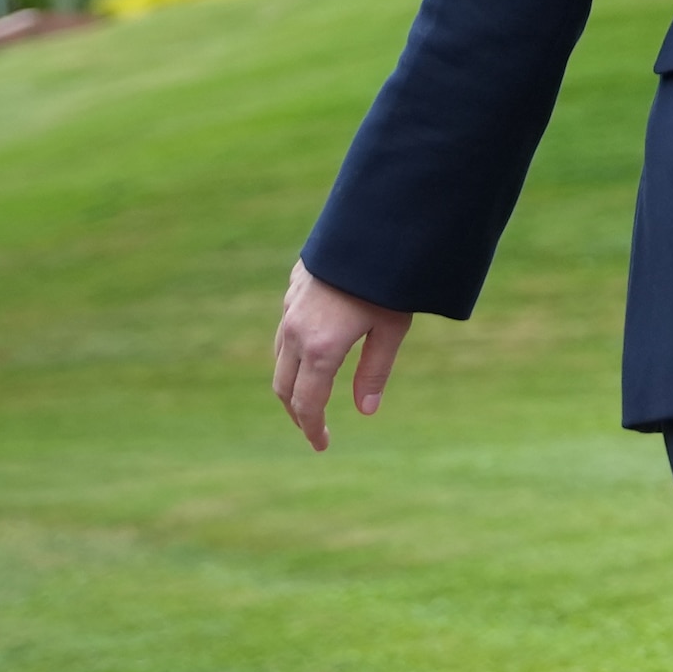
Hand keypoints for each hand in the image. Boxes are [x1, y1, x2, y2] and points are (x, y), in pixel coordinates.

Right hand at [272, 262, 411, 451]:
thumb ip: (375, 371)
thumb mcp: (392, 329)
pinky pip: (284, 334)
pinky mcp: (292, 292)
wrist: (371, 226)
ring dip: (291, 384)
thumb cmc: (389, 280)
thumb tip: (365, 411)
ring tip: (311, 398)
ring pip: (280, 360)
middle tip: (314, 429)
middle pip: (285, 386)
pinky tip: (310, 357)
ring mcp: (289, 310)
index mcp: (321, 347)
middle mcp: (296, 332)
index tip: (322, 445)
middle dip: (297, 412)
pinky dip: (292, 356)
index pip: (307, 402)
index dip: (312, 427)